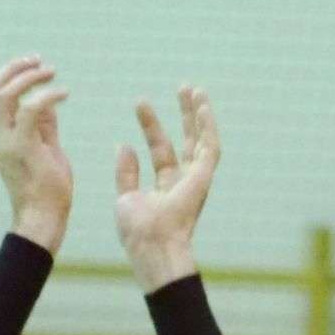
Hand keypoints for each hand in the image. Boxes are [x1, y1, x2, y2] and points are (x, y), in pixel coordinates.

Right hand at [0, 56, 72, 255]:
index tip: (33, 65)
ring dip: (29, 77)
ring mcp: (6, 143)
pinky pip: (31, 110)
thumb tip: (48, 100)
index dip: (8, 74)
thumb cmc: (48, 190)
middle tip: (40, 61)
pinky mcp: (24, 148)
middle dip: (15, 69)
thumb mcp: (46, 149)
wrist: (43, 219)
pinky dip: (48, 95)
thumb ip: (44, 125)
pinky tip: (65, 94)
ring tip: (51, 72)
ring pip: (6, 95)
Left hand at [114, 86, 220, 290]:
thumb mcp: (126, 197)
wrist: (152, 245)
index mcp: (166, 188)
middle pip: (187, 141)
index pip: (161, 150)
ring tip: (194, 89)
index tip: (140, 103)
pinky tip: (202, 105)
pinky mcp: (204, 178)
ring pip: (201, 140)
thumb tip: (124, 145)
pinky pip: (211, 147)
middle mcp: (184, 182)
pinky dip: (208, 126)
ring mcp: (196, 180)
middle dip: (184, 115)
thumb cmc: (138, 231)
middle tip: (182, 89)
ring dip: (199, 115)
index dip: (151, 126)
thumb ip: (127, 173)